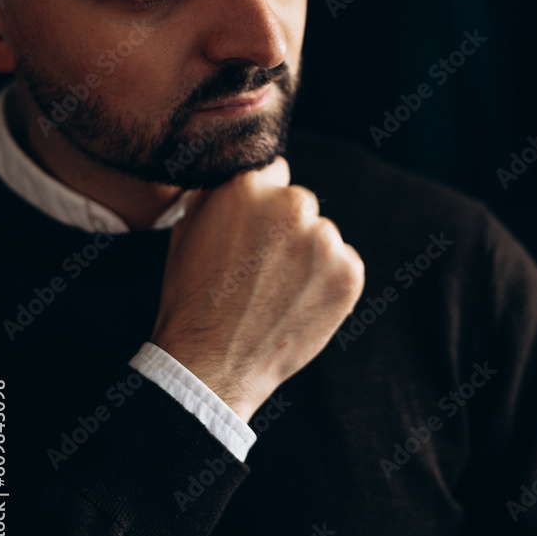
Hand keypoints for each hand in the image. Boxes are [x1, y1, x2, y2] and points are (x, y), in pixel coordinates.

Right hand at [151, 156, 364, 422]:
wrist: (213, 363)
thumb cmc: (193, 296)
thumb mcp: (187, 228)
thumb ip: (220, 192)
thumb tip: (245, 174)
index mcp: (249, 186)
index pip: (273, 173)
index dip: (262, 203)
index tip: (254, 228)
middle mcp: (291, 204)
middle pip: (298, 203)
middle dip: (284, 228)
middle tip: (261, 269)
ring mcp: (324, 239)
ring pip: (321, 236)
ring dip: (307, 256)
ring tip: (275, 292)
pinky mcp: (348, 271)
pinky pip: (343, 264)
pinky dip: (327, 281)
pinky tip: (297, 304)